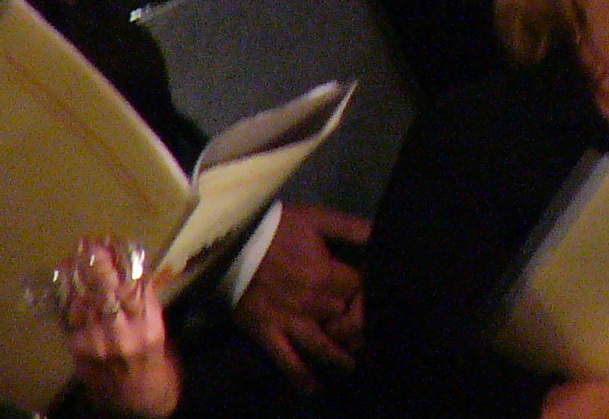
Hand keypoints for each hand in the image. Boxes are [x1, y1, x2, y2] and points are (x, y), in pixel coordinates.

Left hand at [61, 237, 180, 417]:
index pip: (132, 284)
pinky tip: (65, 283)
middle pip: (106, 290)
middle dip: (94, 264)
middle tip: (86, 243)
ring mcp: (97, 343)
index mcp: (149, 324)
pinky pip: (70, 317)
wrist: (136, 402)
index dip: (118, 261)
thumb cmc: (152, 359)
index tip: (108, 241)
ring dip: (76, 276)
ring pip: (83, 300)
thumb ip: (143, 299)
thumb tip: (127, 264)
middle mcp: (123, 333)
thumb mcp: (156, 327)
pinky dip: (67, 297)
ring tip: (72, 256)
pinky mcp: (78, 351)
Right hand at [233, 203, 369, 393]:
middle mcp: (313, 303)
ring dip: (340, 359)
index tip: (372, 293)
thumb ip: (351, 228)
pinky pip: (286, 362)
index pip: (361, 290)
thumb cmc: (275, 227)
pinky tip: (314, 389)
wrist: (227, 240)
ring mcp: (289, 322)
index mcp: (328, 274)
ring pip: (323, 349)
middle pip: (346, 322)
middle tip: (367, 334)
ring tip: (350, 365)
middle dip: (357, 327)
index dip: (368, 291)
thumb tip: (381, 235)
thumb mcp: (317, 218)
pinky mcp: (266, 334)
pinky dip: (301, 378)